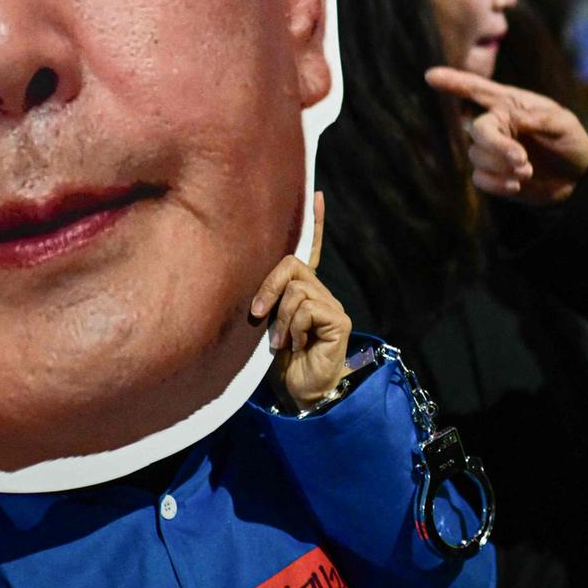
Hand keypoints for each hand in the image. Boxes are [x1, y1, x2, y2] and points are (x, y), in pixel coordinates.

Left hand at [249, 192, 351, 409]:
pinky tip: (295, 346)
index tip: (316, 193)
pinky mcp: (338, 320)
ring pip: (296, 289)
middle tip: (257, 315)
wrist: (298, 394)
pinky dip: (293, 327)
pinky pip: (306, 307)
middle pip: (292, 263)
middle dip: (269, 286)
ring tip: (279, 343)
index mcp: (302, 290)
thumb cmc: (276, 362)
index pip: (310, 250)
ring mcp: (331, 305)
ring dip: (279, 319)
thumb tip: (250, 291)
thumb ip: (264, 301)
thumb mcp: (264, 325)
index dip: (314, 222)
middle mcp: (320, 293)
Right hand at [424, 66, 587, 204]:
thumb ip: (539, 119)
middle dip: (497, 146)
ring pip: (477, 157)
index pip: (477, 90)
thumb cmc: (569, 140)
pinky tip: (517, 185)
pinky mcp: (491, 174)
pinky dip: (498, 184)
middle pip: (478, 131)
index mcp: (509, 104)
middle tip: (522, 161)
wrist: (575, 177)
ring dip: (503, 167)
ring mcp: (491, 150)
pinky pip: (479, 178)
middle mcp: (496, 124)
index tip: (430, 76)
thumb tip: (512, 120)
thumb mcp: (563, 124)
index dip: (453, 82)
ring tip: (528, 171)